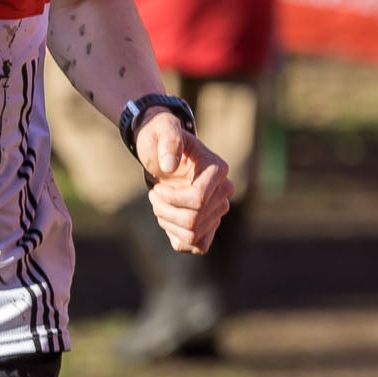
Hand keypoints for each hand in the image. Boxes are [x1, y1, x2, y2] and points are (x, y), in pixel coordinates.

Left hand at [134, 112, 232, 254]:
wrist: (162, 151)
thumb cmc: (162, 138)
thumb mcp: (162, 131)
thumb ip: (169, 141)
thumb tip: (169, 166)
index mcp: (218, 169)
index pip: (199, 199)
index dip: (172, 200)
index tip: (156, 189)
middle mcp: (223, 191)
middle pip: (195, 220)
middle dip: (165, 211)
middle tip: (154, 195)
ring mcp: (218, 209)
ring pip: (194, 235)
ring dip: (168, 223)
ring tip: (159, 205)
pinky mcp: (209, 224)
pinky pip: (197, 245)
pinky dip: (176, 236)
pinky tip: (168, 218)